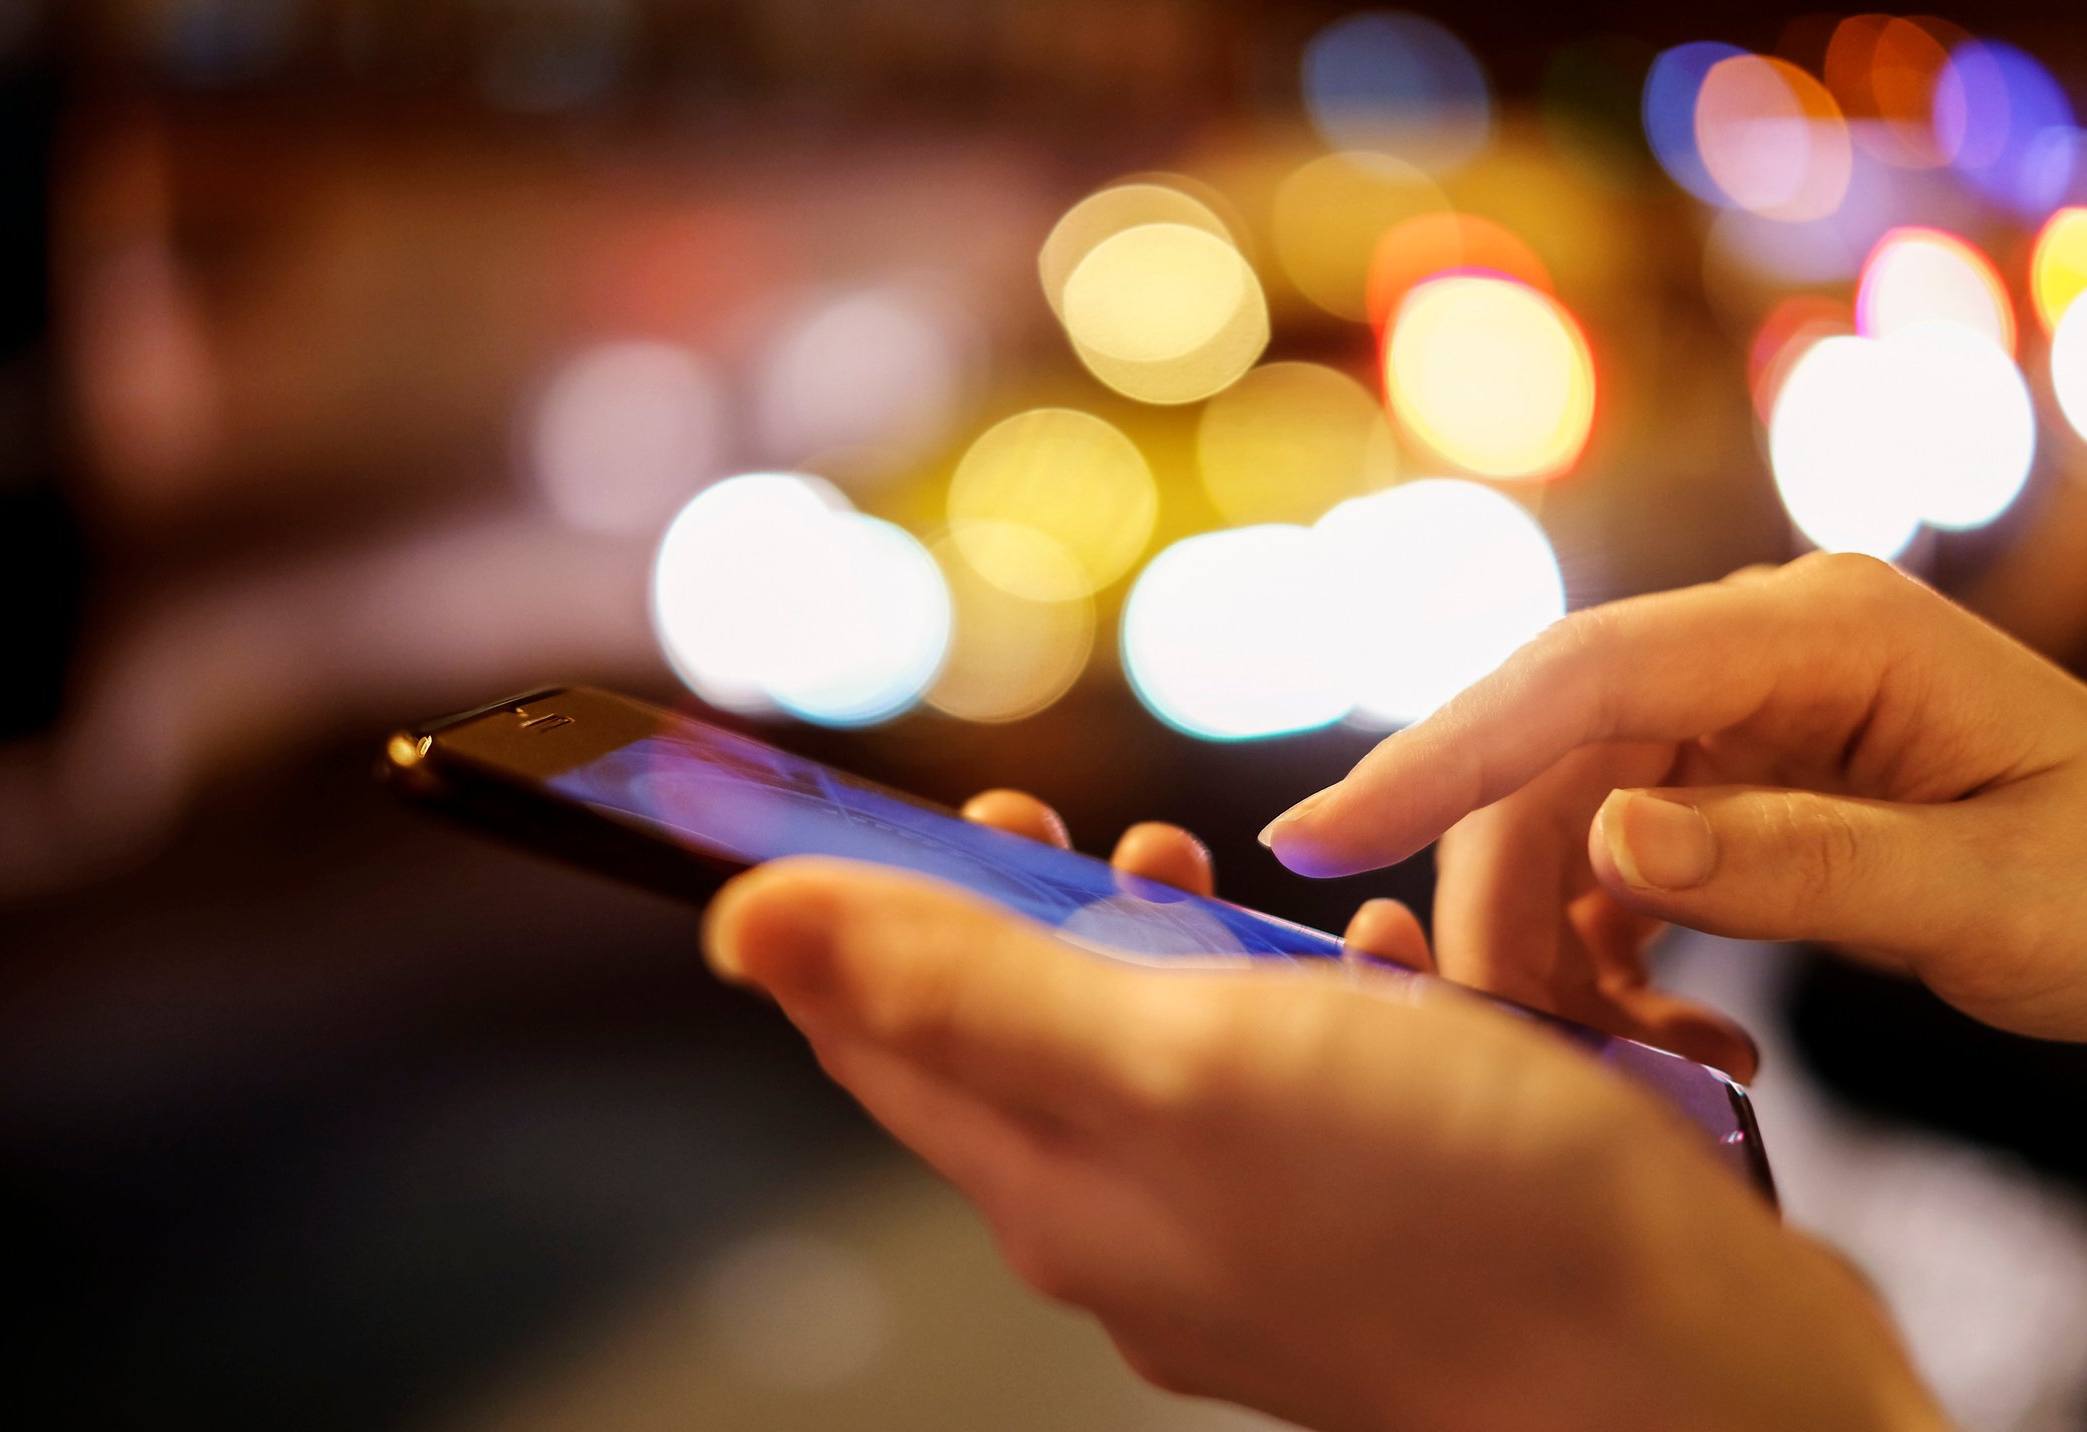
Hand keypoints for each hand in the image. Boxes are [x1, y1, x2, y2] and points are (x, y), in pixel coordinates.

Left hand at [701, 814, 1948, 1431]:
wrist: (1689, 1365)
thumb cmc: (1444, 1205)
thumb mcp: (1171, 1054)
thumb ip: (955, 987)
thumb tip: (743, 925)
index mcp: (1059, 1186)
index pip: (888, 1036)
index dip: (882, 907)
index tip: (953, 803)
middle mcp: (1138, 1221)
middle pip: (1024, 1039)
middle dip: (1047, 910)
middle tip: (1118, 835)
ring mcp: (1251, 1230)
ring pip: (1165, 1055)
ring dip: (1183, 948)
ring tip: (1230, 884)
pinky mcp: (1362, 1220)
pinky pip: (1294, 1087)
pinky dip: (1318, 1003)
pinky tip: (1390, 964)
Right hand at [1261, 553, 2086, 1053]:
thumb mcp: (1988, 895)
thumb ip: (1797, 864)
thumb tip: (1606, 840)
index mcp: (1822, 633)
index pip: (1586, 675)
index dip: (1442, 754)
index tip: (1322, 837)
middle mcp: (1760, 649)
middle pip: (1550, 752)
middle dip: (1497, 893)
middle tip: (1489, 1032)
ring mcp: (1742, 708)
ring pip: (1562, 811)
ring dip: (1554, 940)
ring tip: (1621, 1052)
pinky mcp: (1732, 773)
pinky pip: (1612, 851)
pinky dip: (1607, 948)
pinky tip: (1674, 1030)